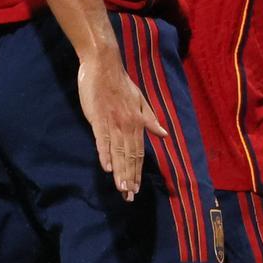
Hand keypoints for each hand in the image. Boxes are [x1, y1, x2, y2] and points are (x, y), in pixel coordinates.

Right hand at [77, 45, 165, 200]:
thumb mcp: (141, 100)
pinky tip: (107, 168)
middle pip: (130, 157)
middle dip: (130, 178)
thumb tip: (164, 134)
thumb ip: (151, 119)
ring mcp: (113, 123)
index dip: (138, 172)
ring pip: (118, 152)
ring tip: (121, 189)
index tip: (136, 188)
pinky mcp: (98, 119)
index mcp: (137, 122)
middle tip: (129, 197)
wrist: (104, 65)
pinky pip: (103, 140)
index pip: (138, 153)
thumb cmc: (121, 83)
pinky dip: (105, 154)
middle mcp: (128, 126)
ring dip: (120, 172)